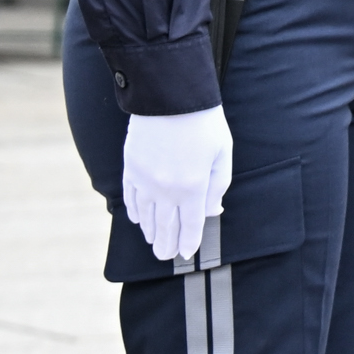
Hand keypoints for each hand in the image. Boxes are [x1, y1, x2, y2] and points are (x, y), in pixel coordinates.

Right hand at [121, 107, 233, 265]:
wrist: (169, 97)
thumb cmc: (204, 123)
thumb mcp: (222, 154)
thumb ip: (218, 186)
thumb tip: (212, 211)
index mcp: (193, 187)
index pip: (190, 225)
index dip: (188, 241)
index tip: (185, 253)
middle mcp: (166, 189)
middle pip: (165, 225)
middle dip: (166, 244)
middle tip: (165, 257)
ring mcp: (144, 180)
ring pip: (146, 215)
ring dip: (150, 231)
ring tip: (153, 243)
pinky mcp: (130, 168)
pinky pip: (131, 197)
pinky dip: (134, 212)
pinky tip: (137, 220)